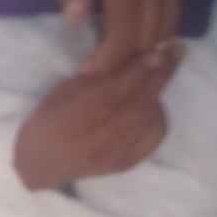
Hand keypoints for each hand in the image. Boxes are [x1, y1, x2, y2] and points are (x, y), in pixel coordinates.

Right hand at [13, 42, 183, 190]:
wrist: (40, 165)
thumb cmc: (46, 121)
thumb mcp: (60, 93)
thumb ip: (91, 79)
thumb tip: (126, 57)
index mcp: (71, 120)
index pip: (112, 94)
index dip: (136, 72)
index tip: (155, 51)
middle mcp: (95, 142)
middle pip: (136, 106)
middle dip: (158, 76)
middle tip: (176, 52)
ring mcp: (113, 156)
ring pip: (148, 120)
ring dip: (158, 93)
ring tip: (162, 72)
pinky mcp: (125, 164)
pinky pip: (153, 137)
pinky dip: (158, 115)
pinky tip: (152, 103)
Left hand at [48, 0, 185, 75]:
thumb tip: (77, 20)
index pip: (124, 36)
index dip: (108, 61)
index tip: (88, 75)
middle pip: (151, 37)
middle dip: (130, 62)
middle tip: (107, 77)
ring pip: (169, 25)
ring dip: (150, 49)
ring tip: (125, 63)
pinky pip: (176, 7)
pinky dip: (163, 28)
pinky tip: (146, 37)